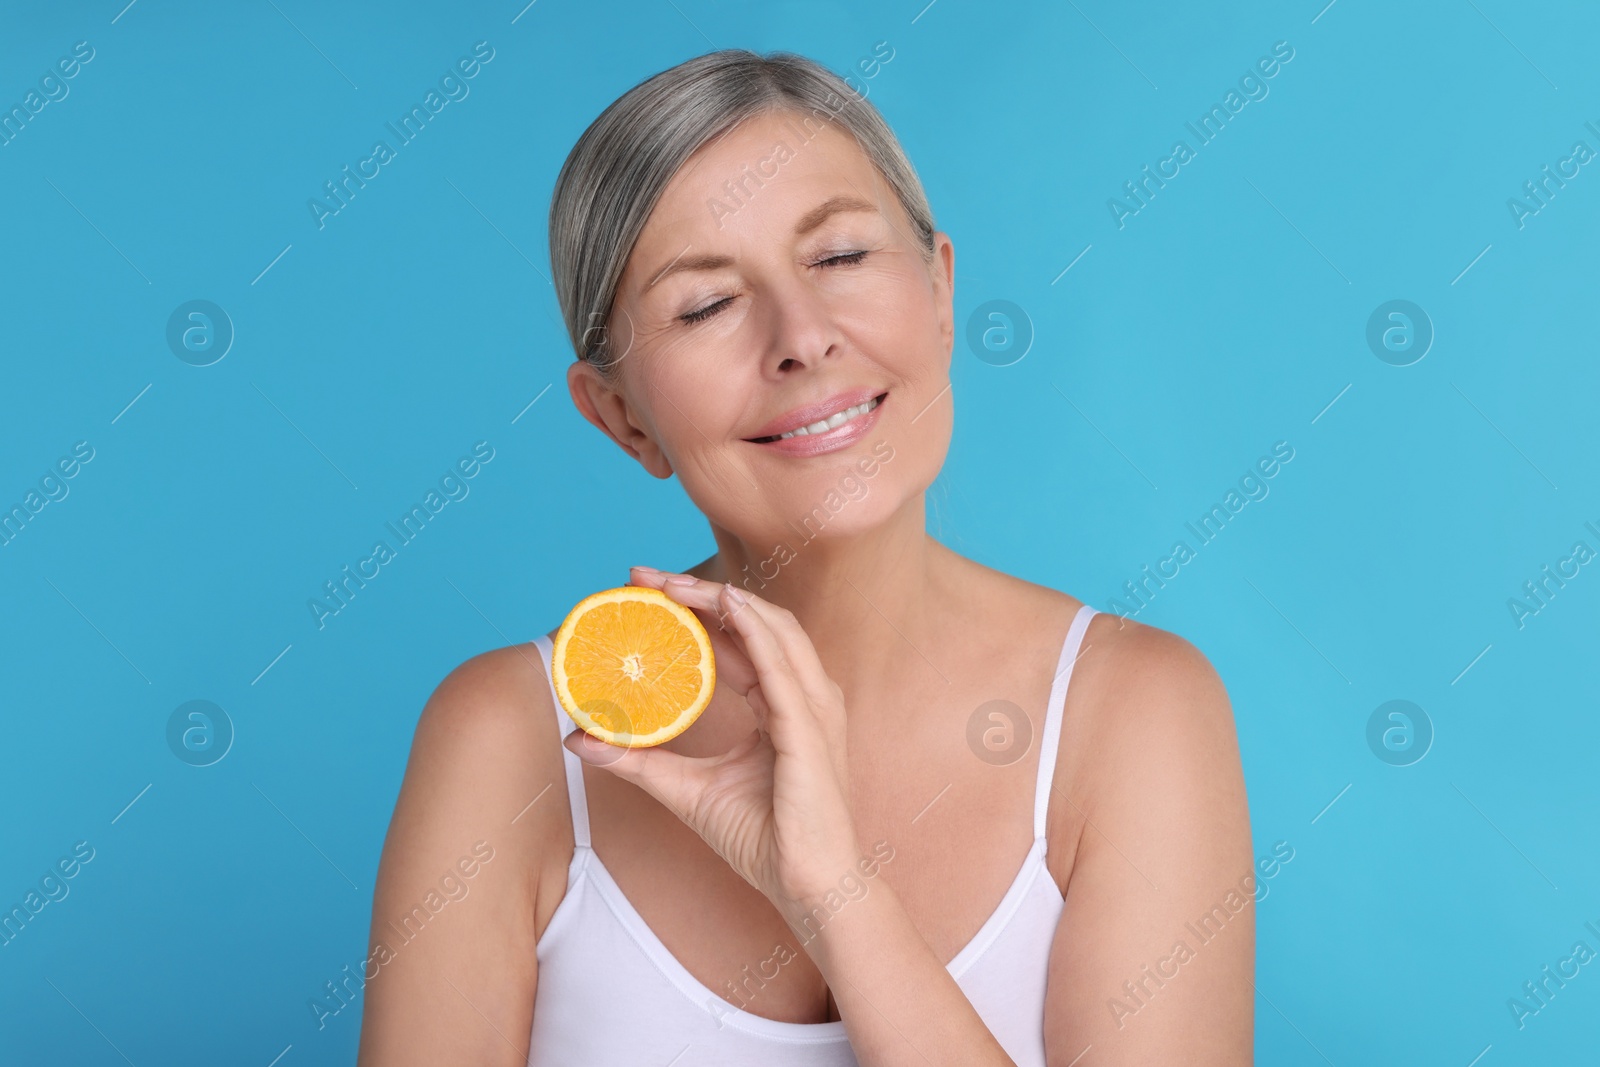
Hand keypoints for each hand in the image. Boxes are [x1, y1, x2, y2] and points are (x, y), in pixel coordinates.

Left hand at [563, 568, 860, 916]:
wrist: (807, 886)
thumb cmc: (763, 840)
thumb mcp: (686, 789)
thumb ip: (639, 760)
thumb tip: (580, 739)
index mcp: (783, 706)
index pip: (742, 641)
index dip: (698, 611)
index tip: (647, 592)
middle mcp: (804, 698)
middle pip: (756, 624)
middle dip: (703, 593)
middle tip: (646, 577)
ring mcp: (813, 710)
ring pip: (773, 631)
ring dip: (724, 600)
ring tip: (673, 584)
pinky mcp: (810, 730)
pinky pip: (782, 668)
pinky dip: (755, 629)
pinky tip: (727, 606)